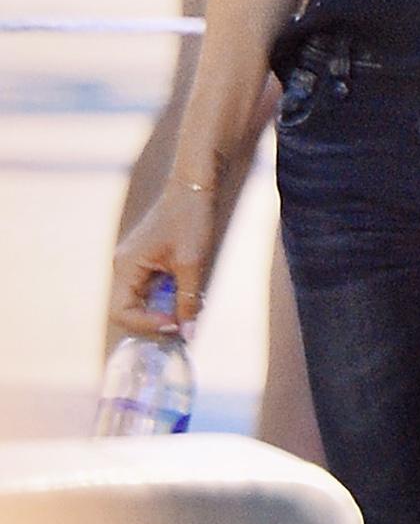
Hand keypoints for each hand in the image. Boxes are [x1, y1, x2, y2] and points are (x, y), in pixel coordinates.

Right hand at [111, 182, 216, 338]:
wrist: (194, 188)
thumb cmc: (190, 220)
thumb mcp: (192, 264)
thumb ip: (188, 300)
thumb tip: (189, 334)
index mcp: (125, 267)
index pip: (121, 312)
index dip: (146, 324)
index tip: (175, 325)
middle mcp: (124, 268)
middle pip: (130, 311)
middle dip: (157, 321)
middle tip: (186, 324)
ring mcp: (135, 266)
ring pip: (144, 302)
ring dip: (166, 310)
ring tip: (190, 309)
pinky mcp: (148, 263)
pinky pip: (153, 290)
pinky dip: (170, 298)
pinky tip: (189, 295)